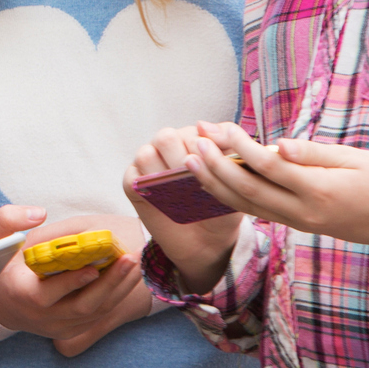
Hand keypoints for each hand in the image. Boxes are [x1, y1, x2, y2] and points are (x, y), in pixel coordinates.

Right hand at [0, 209, 152, 355]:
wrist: (0, 300)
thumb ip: (6, 220)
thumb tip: (38, 214)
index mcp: (19, 293)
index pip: (46, 295)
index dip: (70, 283)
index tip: (92, 267)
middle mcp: (39, 317)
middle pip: (81, 306)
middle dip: (109, 283)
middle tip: (129, 258)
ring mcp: (57, 327)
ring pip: (96, 313)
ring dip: (120, 288)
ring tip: (136, 263)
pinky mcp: (71, 331)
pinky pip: (99, 317)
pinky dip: (117, 296)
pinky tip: (129, 276)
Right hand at [126, 125, 244, 290]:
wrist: (207, 242)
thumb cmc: (223, 209)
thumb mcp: (234, 182)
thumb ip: (226, 151)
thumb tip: (203, 125)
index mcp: (195, 140)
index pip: (196, 131)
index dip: (205, 148)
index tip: (214, 167)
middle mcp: (170, 147)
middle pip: (166, 137)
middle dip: (182, 160)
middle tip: (195, 182)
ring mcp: (149, 165)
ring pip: (146, 154)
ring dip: (164, 174)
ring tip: (180, 193)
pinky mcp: (134, 184)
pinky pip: (133, 177)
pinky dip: (148, 188)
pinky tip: (164, 200)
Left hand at [185, 121, 368, 255]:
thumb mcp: (356, 159)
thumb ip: (313, 153)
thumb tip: (277, 144)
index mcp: (318, 191)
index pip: (268, 166)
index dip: (239, 147)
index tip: (220, 128)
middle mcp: (303, 212)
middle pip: (247, 190)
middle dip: (215, 166)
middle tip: (193, 142)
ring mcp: (299, 223)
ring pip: (246, 205)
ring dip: (215, 184)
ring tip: (190, 162)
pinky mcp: (298, 226)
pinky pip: (258, 212)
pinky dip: (232, 197)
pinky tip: (215, 182)